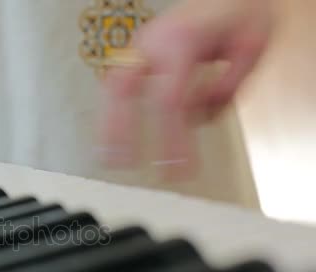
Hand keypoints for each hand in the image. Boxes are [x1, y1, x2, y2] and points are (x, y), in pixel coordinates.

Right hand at [100, 0, 273, 179]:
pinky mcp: (140, 48)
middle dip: (115, 128)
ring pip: (113, 83)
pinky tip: (116, 131)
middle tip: (115, 161)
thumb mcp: (251, 47)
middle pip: (122, 88)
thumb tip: (199, 118)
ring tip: (107, 154)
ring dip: (107, 121)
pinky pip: (119, 80)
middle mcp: (154, 41)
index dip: (172, 139)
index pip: (171, 101)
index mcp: (182, 41)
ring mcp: (143, 43)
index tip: (177, 169)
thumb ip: (227, 87)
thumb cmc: (243, 11)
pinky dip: (114, 109)